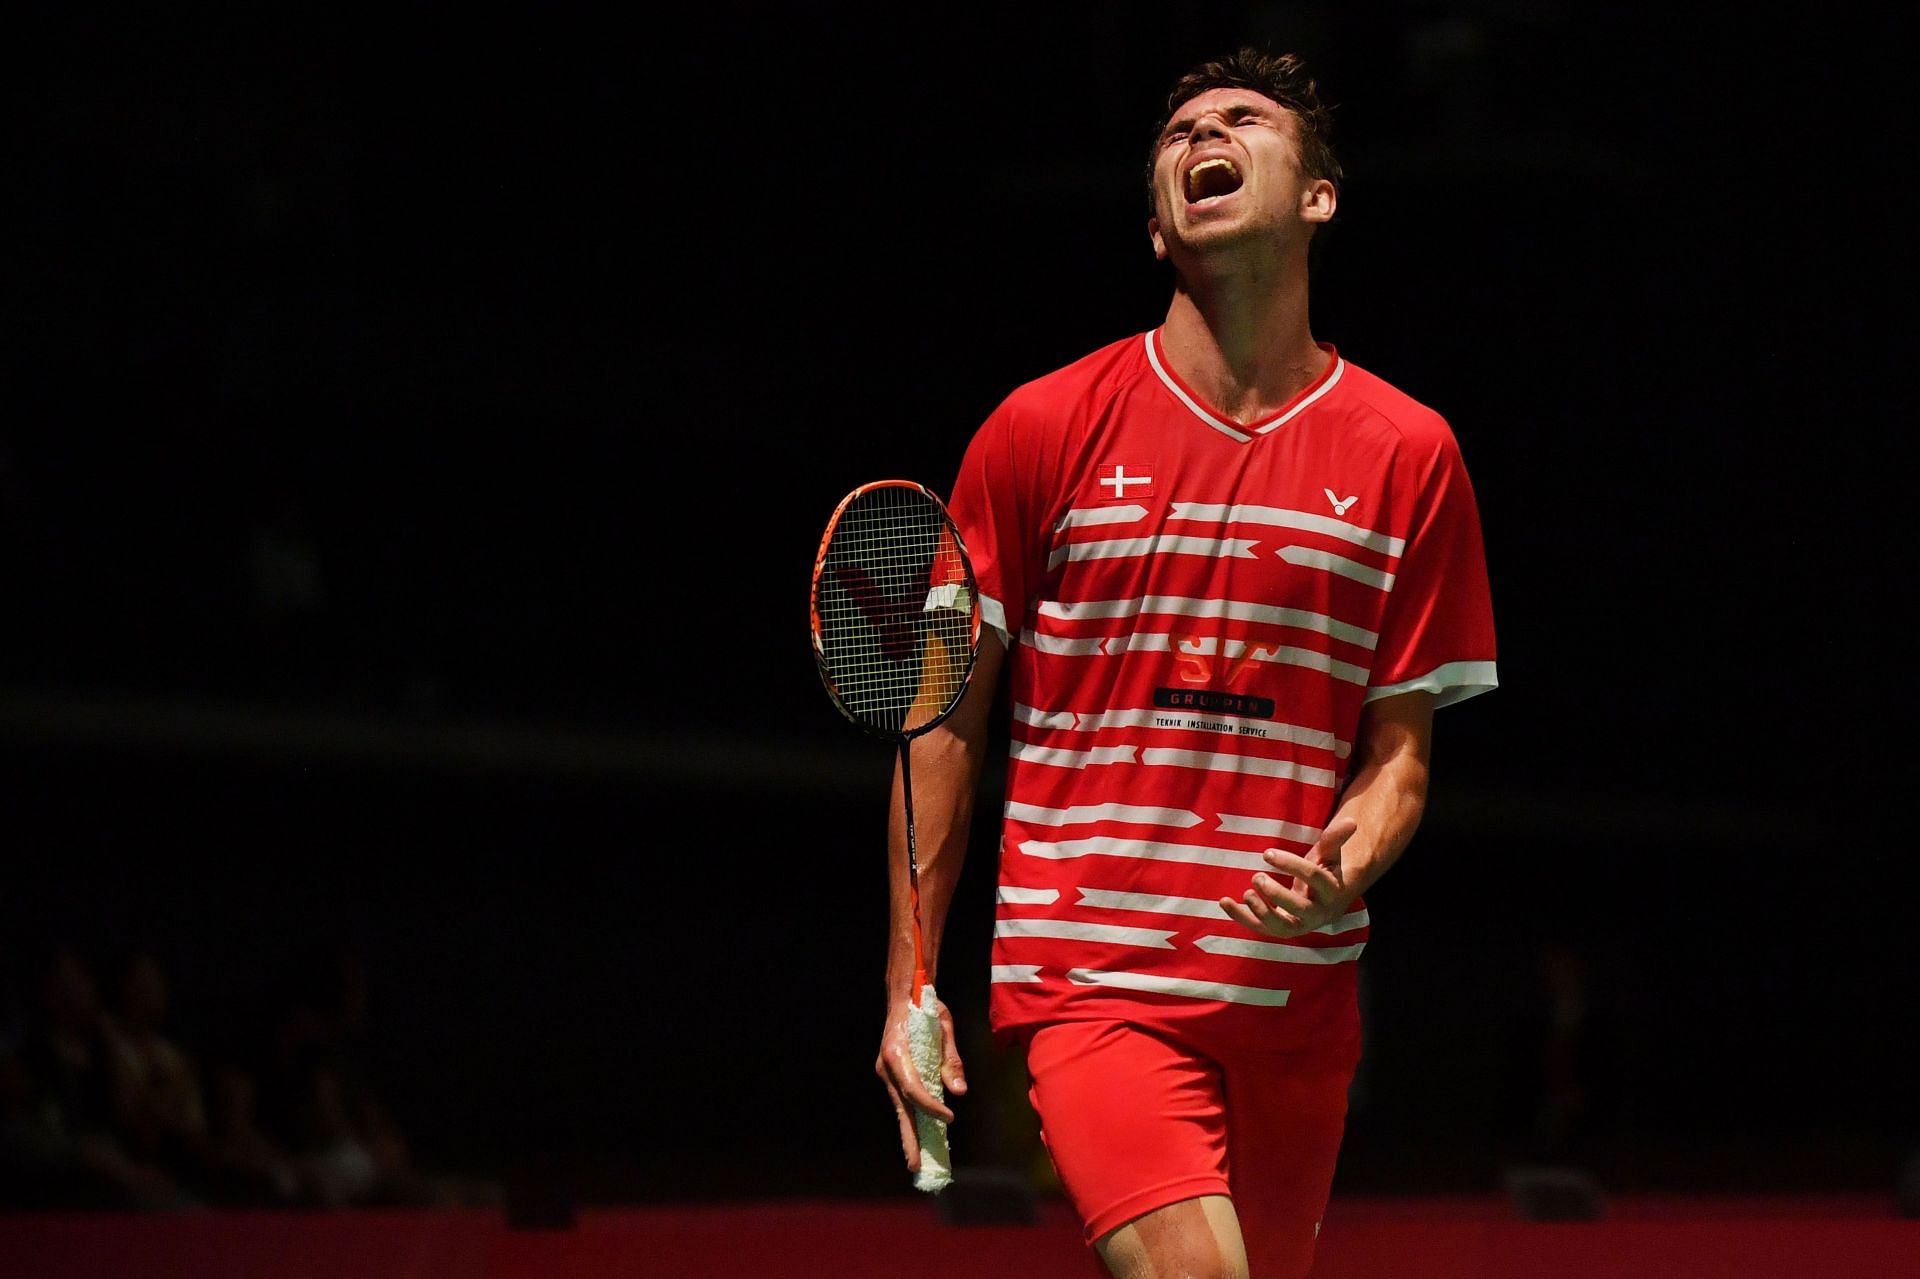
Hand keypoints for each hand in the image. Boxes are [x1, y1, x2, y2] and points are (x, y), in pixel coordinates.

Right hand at [873, 992, 966, 1173]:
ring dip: (908, 1134)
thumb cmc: (926, 1008)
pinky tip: (917, 1137)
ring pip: (900, 1107)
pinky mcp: (892, 1075)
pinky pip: (902, 1101)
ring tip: (915, 1161)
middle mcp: (887, 1065)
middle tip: (915, 1166)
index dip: (930, 1106)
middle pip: (900, 1106)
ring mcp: (887, 1072)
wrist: (905, 995)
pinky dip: (911, 1119)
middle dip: (909, 1137)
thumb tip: (959, 1092)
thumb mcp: (945, 1027)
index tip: (949, 1117)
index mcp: (897, 1052)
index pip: (913, 1088)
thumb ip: (951, 1060)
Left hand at [1219, 817, 1356, 937]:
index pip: (1313, 879)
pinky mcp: (1281, 929)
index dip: (1291, 865)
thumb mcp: (1329, 855)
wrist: (1326, 902)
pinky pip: (1261, 928)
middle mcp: (1317, 913)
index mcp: (1330, 891)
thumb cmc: (1325, 872)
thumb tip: (1352, 820)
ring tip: (1247, 893)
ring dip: (1261, 912)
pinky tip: (1225, 902)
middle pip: (1298, 908)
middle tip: (1256, 877)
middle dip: (1276, 894)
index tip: (1267, 853)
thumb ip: (1335, 839)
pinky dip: (1241, 917)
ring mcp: (1299, 925)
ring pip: (1281, 927)